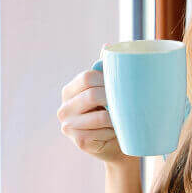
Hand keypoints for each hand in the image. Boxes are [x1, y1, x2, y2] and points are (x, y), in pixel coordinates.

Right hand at [56, 42, 139, 167]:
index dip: (106, 79)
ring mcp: (68, 126)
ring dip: (116, 117)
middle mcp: (64, 108)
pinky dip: (114, 130)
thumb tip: (107, 46)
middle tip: (127, 102)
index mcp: (69, 91)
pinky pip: (102, 130)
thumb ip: (105, 70)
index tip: (121, 85)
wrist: (115, 146)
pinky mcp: (79, 141)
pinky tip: (117, 131)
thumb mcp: (106, 91)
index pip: (87, 77)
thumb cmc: (111, 114)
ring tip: (123, 118)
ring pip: (100, 115)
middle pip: (92, 95)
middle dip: (112, 99)